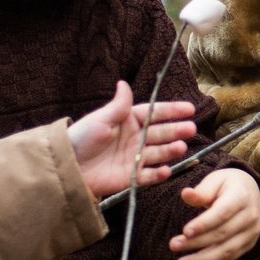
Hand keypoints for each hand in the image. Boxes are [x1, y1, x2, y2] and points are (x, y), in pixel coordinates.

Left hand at [69, 82, 198, 198]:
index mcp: (128, 121)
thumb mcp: (101, 119)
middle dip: (177, 130)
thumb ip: (118, 105)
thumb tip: (123, 83)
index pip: (154, 113)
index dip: (172, 111)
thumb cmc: (82, 138)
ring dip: (171, 150)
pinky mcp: (132, 176)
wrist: (69, 166)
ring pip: (159, 153)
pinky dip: (158, 174)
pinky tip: (165, 170)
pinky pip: (149, 175)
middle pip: (161, 133)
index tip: (189, 109)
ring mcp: (135, 158)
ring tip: (180, 147)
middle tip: (190, 129)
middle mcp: (136, 138)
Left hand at [172, 168, 259, 259]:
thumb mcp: (215, 181)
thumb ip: (201, 191)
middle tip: (174, 245)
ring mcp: (251, 232)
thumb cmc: (227, 185)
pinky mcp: (249, 244)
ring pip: (227, 250)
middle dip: (197, 242)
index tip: (185, 231)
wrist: (250, 192)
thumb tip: (185, 194)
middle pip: (222, 233)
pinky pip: (230, 258)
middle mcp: (250, 216)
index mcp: (242, 196)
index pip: (222, 212)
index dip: (204, 224)